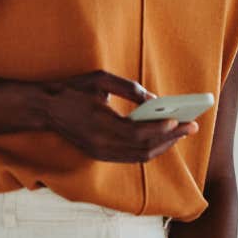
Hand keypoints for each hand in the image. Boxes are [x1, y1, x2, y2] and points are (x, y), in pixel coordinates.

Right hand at [31, 70, 197, 161]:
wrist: (45, 108)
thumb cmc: (74, 89)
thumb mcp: (100, 80)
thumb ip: (129, 89)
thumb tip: (154, 101)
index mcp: (101, 125)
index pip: (139, 133)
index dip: (162, 129)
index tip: (181, 121)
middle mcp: (101, 145)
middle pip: (144, 148)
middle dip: (171, 138)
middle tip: (191, 127)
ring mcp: (100, 153)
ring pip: (139, 157)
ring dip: (163, 146)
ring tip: (181, 132)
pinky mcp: (100, 155)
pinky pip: (131, 158)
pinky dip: (150, 150)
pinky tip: (162, 139)